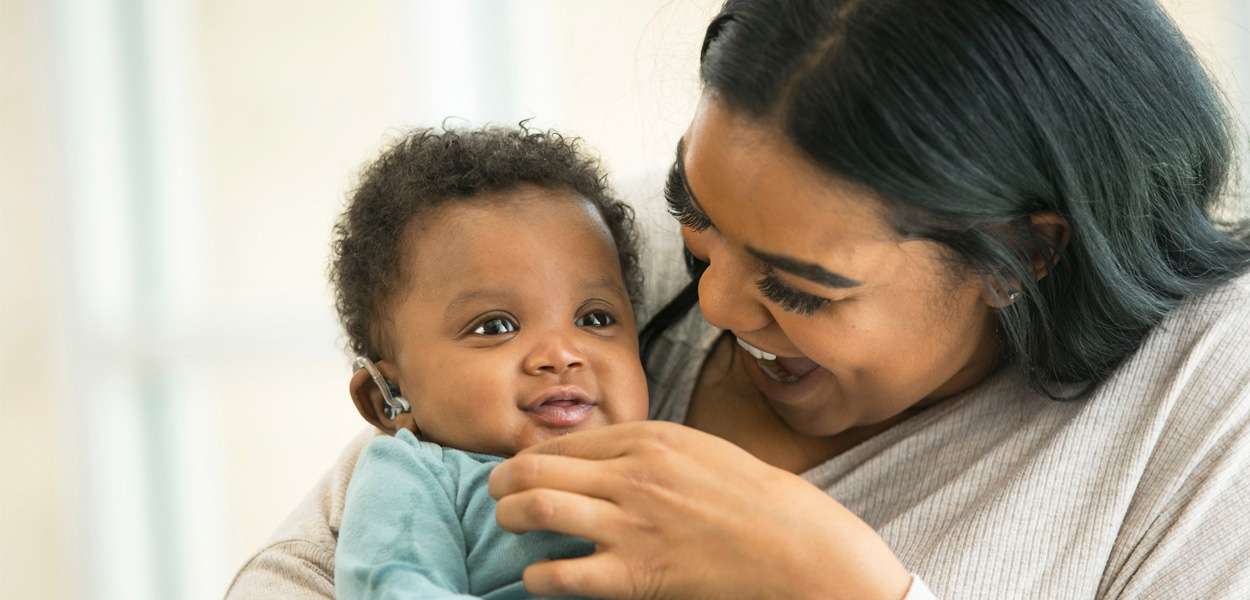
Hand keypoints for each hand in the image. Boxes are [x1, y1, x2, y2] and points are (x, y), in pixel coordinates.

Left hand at [488, 421, 911, 599]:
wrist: (797, 548)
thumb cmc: (757, 500)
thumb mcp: (702, 450)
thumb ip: (651, 450)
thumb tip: (603, 459)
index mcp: (651, 439)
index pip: (566, 440)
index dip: (533, 455)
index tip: (524, 468)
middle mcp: (632, 474)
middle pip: (537, 468)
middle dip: (505, 481)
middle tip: (498, 493)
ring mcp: (630, 524)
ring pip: (537, 508)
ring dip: (510, 516)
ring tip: (510, 524)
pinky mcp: (634, 574)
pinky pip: (560, 573)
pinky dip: (538, 573)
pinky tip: (540, 573)